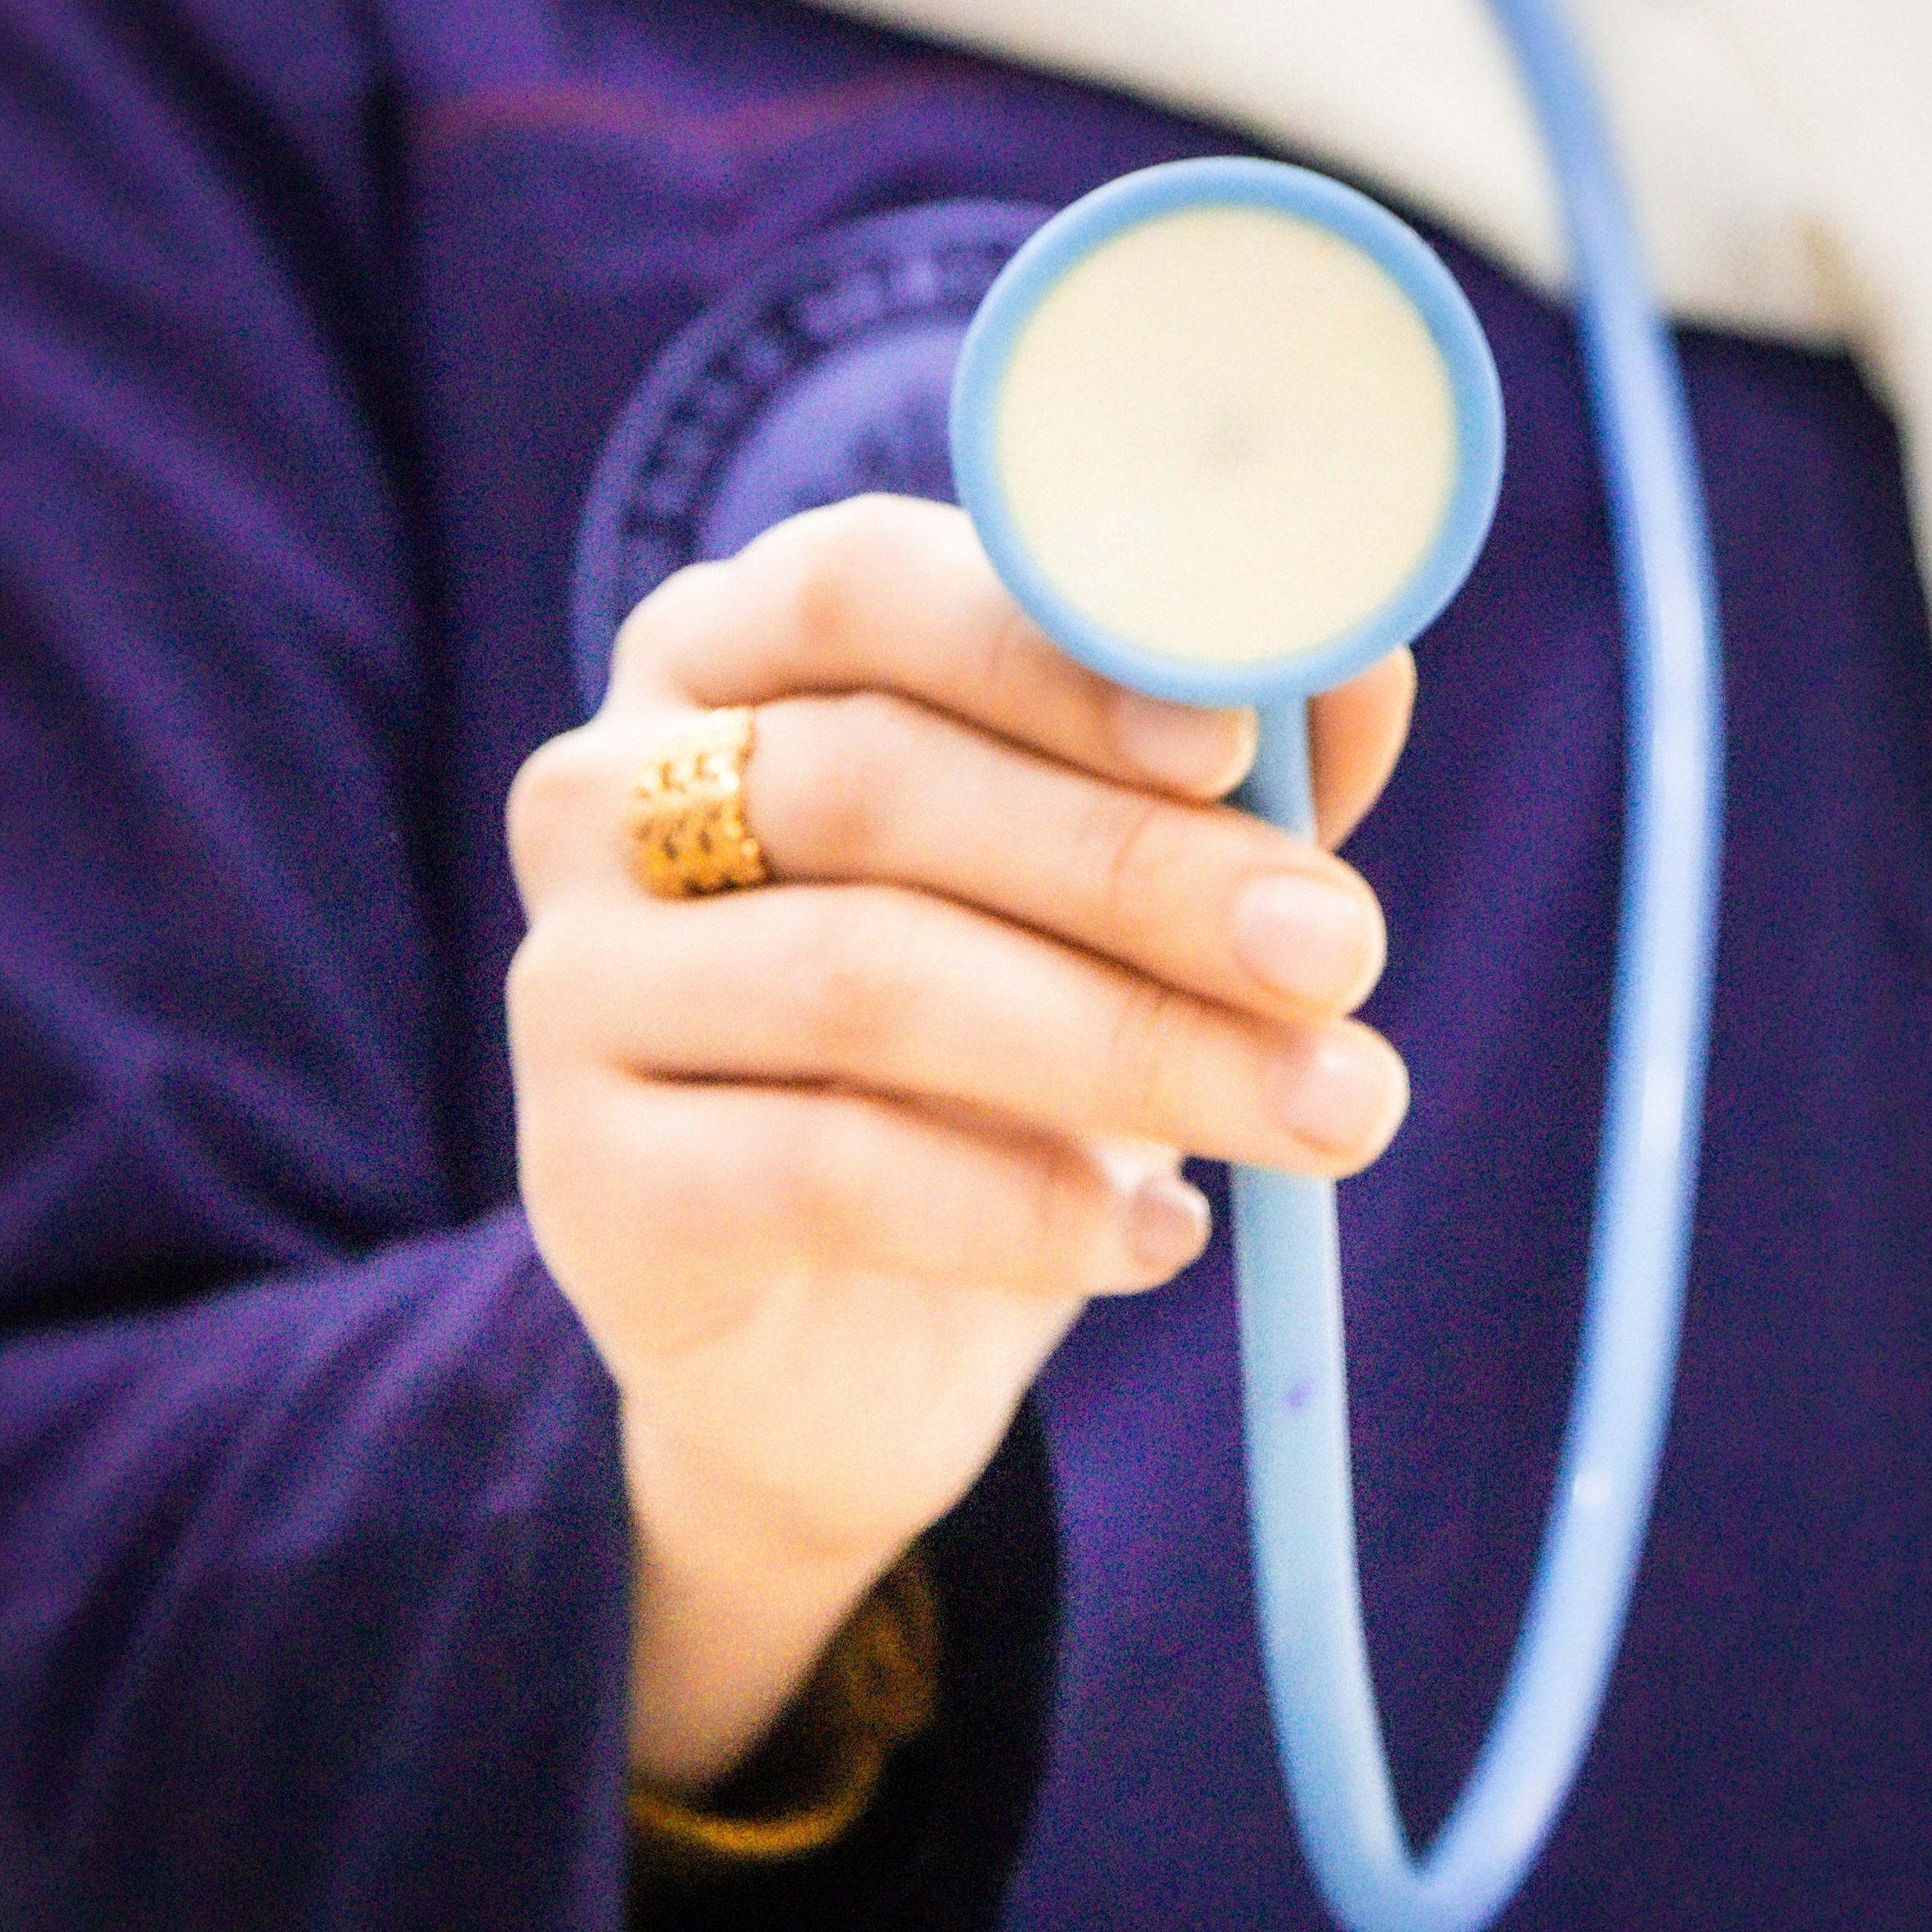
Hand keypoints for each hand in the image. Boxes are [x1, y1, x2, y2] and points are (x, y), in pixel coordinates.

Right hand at [507, 491, 1416, 1795]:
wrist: (848, 1348)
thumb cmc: (996, 1042)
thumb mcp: (1122, 883)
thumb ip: (1226, 763)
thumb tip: (1360, 660)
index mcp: (728, 647)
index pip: (863, 583)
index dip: (1050, 647)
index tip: (1237, 738)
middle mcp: (607, 786)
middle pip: (875, 782)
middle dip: (1136, 867)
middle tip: (1339, 950)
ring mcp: (571, 981)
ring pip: (863, 977)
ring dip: (1127, 1043)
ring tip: (1327, 1111)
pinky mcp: (584, 1179)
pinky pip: (823, 1169)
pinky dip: (1020, 1205)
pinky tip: (1162, 1239)